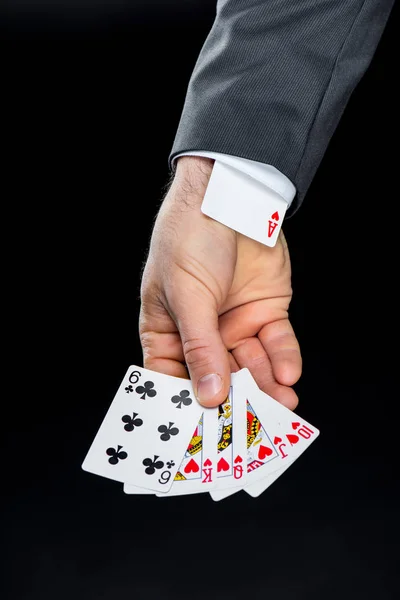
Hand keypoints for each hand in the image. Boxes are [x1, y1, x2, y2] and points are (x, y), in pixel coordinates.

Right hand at [139, 156, 301, 408]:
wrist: (230, 196)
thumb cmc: (188, 238)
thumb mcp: (186, 295)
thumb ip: (200, 346)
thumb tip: (208, 395)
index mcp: (168, 332)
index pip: (173, 379)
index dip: (186, 407)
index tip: (204, 436)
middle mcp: (202, 334)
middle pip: (217, 379)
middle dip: (236, 403)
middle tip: (252, 430)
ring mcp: (234, 325)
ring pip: (250, 367)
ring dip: (265, 388)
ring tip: (278, 407)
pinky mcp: (265, 313)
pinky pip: (276, 344)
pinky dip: (283, 360)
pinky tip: (288, 376)